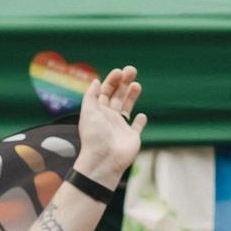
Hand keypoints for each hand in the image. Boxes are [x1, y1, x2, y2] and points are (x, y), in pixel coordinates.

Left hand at [75, 67, 145, 188]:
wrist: (104, 160)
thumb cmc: (94, 136)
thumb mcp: (88, 111)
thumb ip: (91, 96)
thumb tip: (95, 81)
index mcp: (98, 111)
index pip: (105, 92)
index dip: (111, 81)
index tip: (119, 72)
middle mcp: (109, 118)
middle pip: (117, 96)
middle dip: (124, 83)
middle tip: (132, 70)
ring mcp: (121, 127)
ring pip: (127, 108)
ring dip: (131, 96)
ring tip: (137, 85)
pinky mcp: (132, 137)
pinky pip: (136, 127)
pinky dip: (139, 121)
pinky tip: (141, 115)